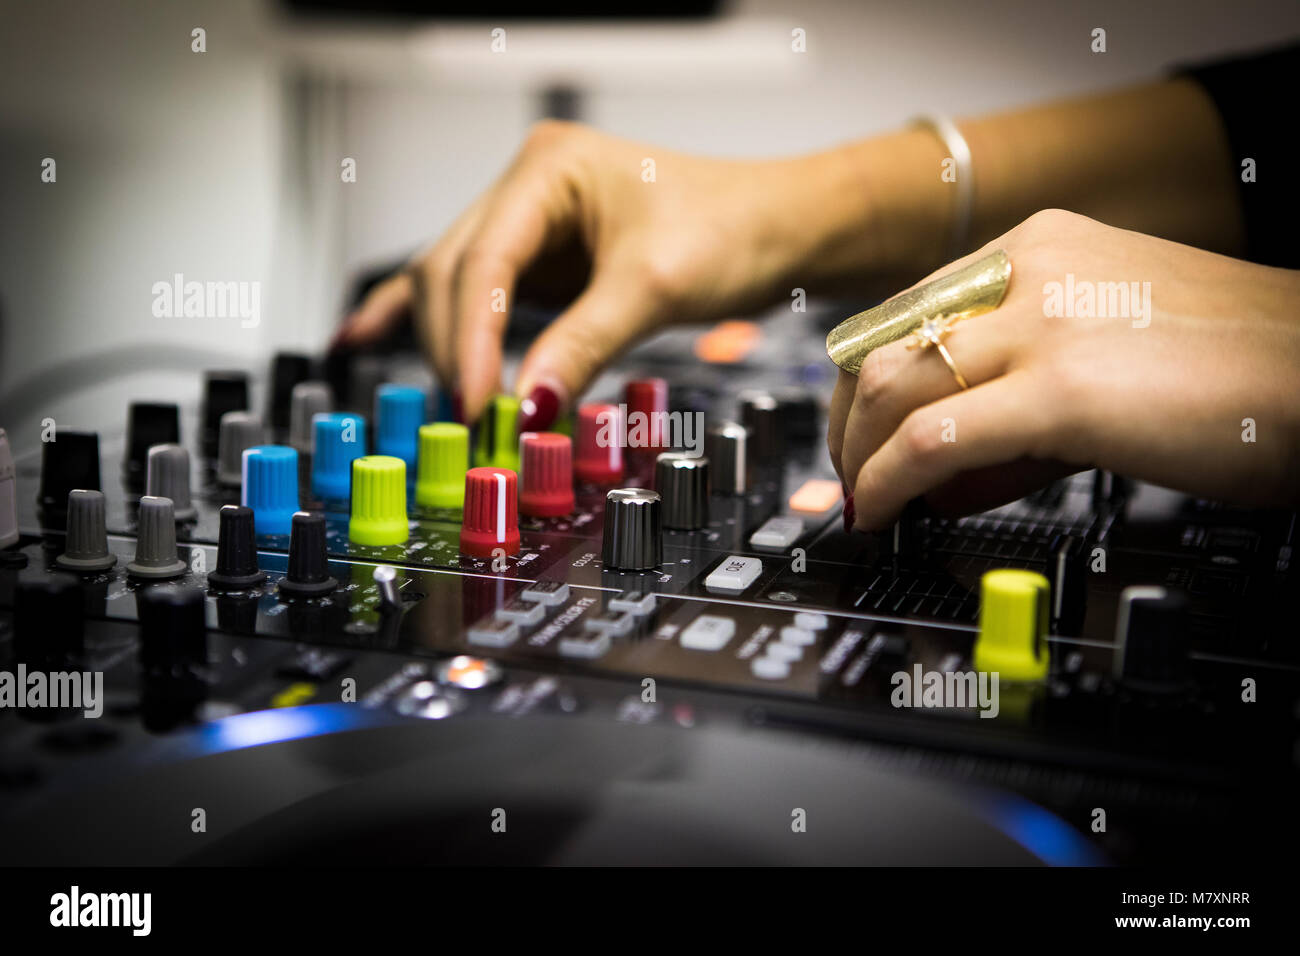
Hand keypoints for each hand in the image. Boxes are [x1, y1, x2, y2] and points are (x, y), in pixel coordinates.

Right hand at [334, 120, 885, 426]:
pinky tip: (365, 334)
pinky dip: (428, 318)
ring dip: (452, 348)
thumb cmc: (732, 230)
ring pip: (457, 286)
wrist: (778, 229)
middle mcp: (527, 187)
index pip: (483, 260)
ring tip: (457, 409)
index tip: (479, 404)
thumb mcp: (654, 288)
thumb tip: (528, 406)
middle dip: (459, 350)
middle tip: (477, 423)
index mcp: (548, 167)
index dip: (471, 338)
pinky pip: (473, 289)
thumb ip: (584, 344)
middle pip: (455, 273)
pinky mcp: (540, 258)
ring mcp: (529, 222)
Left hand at [828, 209, 1299, 530]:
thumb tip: (949, 455)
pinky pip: (931, 439)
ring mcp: (1044, 324)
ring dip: (859, 457)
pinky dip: (887, 481)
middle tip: (848, 475)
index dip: (863, 381)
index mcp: (1038, 249)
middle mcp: (1030, 270)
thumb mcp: (1106, 345)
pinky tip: (883, 511)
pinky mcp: (1062, 390)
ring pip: (889, 387)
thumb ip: (1023, 384)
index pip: (906, 312)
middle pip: (881, 344)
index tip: (855, 431)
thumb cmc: (1236, 369)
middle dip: (846, 422)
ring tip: (864, 501)